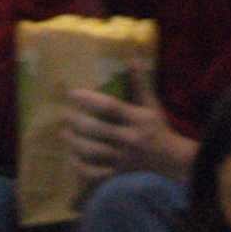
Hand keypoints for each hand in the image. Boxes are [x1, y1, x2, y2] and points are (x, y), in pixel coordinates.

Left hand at [60, 86, 196, 184]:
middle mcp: (128, 139)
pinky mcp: (117, 173)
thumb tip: (131, 58)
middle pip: (96, 130)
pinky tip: (70, 156)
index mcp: (136, 119)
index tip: (71, 94)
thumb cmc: (155, 127)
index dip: (88, 99)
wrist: (167, 158)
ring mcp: (121, 158)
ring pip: (92, 152)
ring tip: (64, 133)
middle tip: (63, 114)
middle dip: (75, 121)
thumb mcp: (150, 103)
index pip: (109, 106)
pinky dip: (79, 166)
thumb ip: (138, 82)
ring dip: (74, 142)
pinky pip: (94, 173)